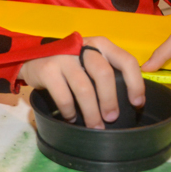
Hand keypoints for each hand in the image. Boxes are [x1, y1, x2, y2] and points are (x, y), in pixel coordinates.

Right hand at [19, 36, 144, 128]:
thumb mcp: (91, 60)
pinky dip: (70, 111)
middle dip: (110, 100)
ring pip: (84, 88)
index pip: (125, 60)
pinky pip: (64, 96)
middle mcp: (83, 47)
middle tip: (112, 118)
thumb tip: (130, 101)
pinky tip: (71, 118)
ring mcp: (63, 57)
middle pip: (103, 74)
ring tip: (95, 126)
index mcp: (101, 45)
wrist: (33, 57)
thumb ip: (108, 71)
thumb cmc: (71, 63)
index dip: (135, 83)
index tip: (137, 103)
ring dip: (91, 112)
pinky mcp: (47, 69)